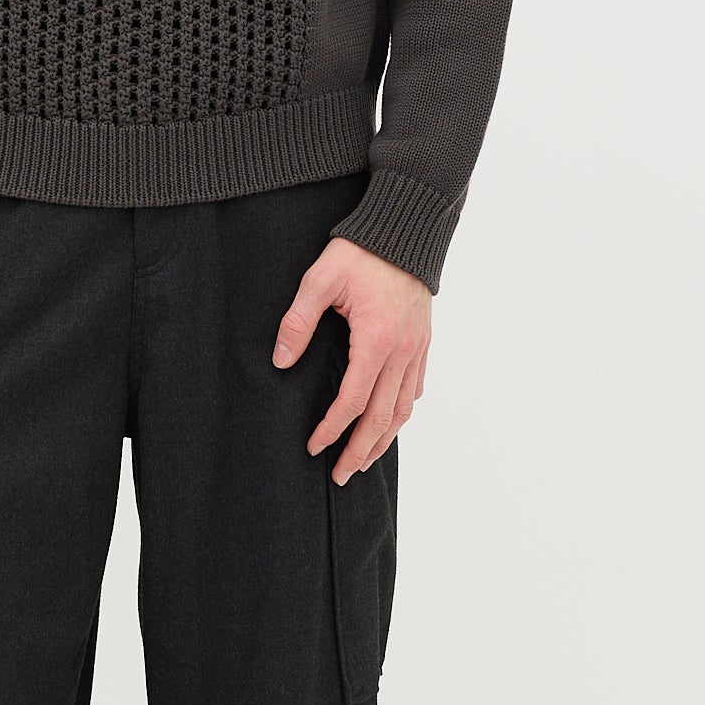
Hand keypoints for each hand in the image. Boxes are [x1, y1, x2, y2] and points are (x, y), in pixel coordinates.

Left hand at [272, 235, 430, 480]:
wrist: (406, 228)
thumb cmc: (362, 250)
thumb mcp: (320, 278)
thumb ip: (298, 321)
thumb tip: (280, 360)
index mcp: (377, 340)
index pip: (353, 401)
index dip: (333, 429)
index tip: (314, 447)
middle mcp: (403, 351)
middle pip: (383, 417)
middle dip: (361, 451)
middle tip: (341, 476)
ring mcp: (418, 348)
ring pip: (404, 408)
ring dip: (384, 439)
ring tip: (364, 461)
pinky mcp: (424, 341)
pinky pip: (416, 387)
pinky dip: (402, 411)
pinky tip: (390, 422)